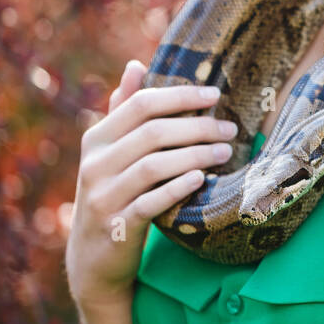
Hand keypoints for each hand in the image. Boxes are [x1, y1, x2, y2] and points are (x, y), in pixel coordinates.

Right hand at [65, 59, 237, 306]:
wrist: (93, 258)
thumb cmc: (113, 194)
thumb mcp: (111, 153)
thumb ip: (123, 112)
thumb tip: (135, 65)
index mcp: (95, 139)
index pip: (140, 105)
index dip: (180, 96)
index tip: (215, 95)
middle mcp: (94, 164)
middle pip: (152, 133)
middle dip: (197, 127)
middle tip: (230, 129)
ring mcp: (103, 196)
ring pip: (153, 166)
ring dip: (195, 155)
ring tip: (225, 152)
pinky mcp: (117, 226)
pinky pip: (151, 202)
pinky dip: (178, 187)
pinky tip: (202, 179)